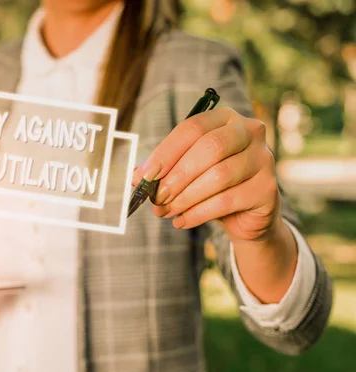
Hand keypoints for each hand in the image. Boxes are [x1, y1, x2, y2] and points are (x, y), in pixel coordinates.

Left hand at [133, 107, 280, 242]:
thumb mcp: (186, 173)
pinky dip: (198, 213)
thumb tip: (136, 177)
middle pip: (209, 148)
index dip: (166, 152)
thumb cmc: (211, 186)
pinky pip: (226, 201)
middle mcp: (250, 131)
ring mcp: (263, 159)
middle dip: (177, 176)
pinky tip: (181, 221)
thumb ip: (164, 170)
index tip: (146, 174)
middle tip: (157, 197)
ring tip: (166, 211)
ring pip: (218, 176)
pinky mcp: (267, 189)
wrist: (244, 216)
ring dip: (185, 197)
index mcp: (225, 118)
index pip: (193, 128)